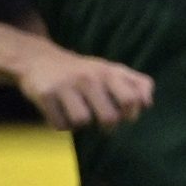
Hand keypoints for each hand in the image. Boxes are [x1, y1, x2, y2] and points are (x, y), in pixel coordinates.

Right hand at [15, 44, 153, 130]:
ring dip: (80, 124)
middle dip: (106, 126)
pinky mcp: (45, 93)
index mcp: (109, 72)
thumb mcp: (113, 71)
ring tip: (77, 112)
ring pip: (82, 122)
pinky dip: (61, 124)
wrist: (38, 59)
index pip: (131, 101)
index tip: (122, 115)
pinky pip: (60, 124)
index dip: (130, 115)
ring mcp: (66, 85)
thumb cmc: (84, 72)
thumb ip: (138, 84)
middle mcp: (89, 77)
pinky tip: (59, 112)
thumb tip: (147, 104)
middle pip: (109, 118)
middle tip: (99, 119)